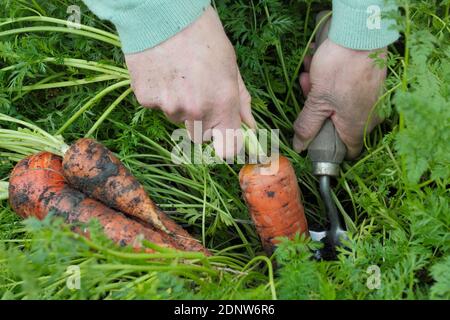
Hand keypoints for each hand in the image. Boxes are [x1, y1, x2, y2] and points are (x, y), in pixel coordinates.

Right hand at [125, 6, 254, 158]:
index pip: (227, 150)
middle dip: (201, 121)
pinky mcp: (145, 100)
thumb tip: (251, 127)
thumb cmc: (203, 35)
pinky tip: (162, 71)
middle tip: (198, 92)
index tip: (224, 140)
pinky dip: (160, 94)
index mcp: (222, 104)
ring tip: (178, 74)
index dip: (226, 146)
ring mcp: (168, 107)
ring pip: (177, 118)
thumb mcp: (231, 66)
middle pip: (199, 136)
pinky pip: (156, 106)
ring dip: (179, 104)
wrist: (162, 11)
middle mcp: (196, 112)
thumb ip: (241, 101)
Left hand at [293, 39, 386, 158]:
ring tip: (308, 75)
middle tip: (305, 91)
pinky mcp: (369, 84)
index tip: (312, 138)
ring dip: (319, 93)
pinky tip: (316, 68)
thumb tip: (299, 147)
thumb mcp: (317, 100)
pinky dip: (330, 83)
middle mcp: (369, 117)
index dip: (328, 149)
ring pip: (338, 105)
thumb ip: (307, 126)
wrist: (362, 33)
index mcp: (357, 127)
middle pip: (337, 125)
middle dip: (316, 111)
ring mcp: (371, 100)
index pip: (346, 152)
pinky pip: (346, 90)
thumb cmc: (340, 69)